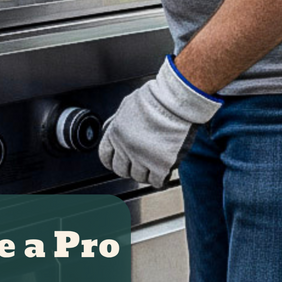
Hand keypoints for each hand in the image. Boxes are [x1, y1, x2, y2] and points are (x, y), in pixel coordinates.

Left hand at [98, 56, 222, 188]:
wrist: (175, 102)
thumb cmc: (155, 99)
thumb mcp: (127, 106)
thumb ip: (117, 122)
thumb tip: (110, 130)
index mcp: (115, 133)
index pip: (105, 157)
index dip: (113, 160)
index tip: (120, 161)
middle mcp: (125, 148)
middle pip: (121, 170)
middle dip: (130, 167)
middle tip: (140, 162)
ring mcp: (142, 158)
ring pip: (139, 177)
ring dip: (146, 172)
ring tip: (155, 163)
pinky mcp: (160, 165)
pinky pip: (156, 181)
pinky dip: (161, 178)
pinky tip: (165, 170)